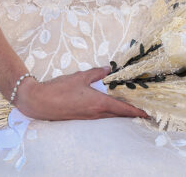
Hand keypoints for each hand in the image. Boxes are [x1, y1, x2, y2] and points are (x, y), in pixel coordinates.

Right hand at [14, 67, 148, 120]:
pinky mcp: (80, 117)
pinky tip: (108, 106)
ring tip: (129, 107)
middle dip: (130, 112)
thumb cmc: (59, 89)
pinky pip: (99, 116)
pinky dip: (108, 112)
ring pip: (109, 116)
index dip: (136, 111)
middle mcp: (95, 113)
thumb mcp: (80, 76)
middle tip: (141, 108)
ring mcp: (87, 117)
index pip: (122, 109)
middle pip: (118, 114)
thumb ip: (96, 73)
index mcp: (98, 103)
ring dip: (119, 112)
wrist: (39, 102)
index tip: (147, 114)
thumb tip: (109, 69)